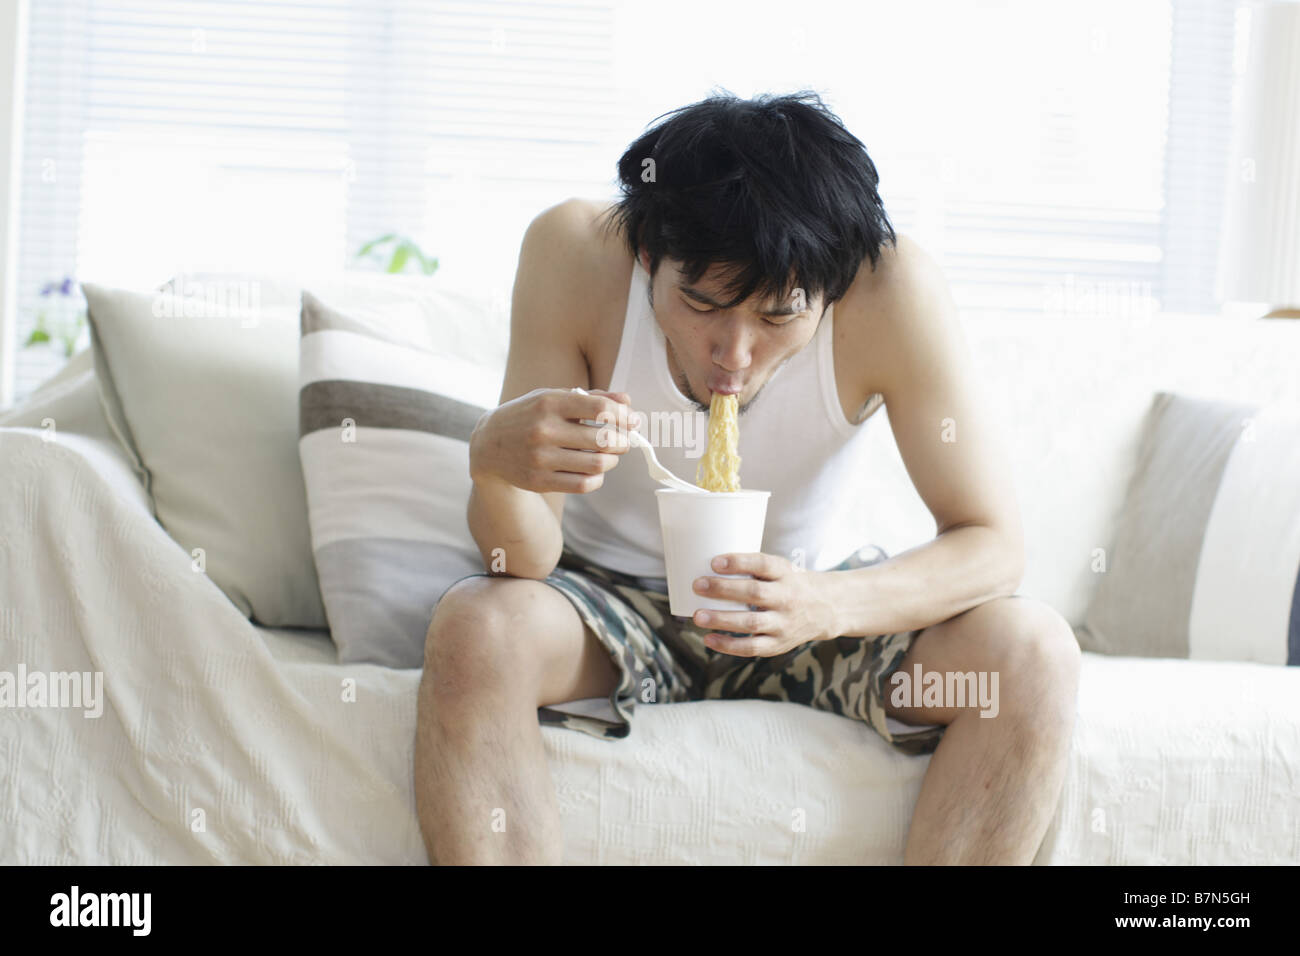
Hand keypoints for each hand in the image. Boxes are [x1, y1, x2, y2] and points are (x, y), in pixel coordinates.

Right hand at [469, 387, 642, 493]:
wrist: (488, 445)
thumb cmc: (528, 416)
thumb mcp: (553, 397)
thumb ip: (592, 397)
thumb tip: (627, 401)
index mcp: (549, 403)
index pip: (600, 409)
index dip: (624, 416)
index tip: (632, 422)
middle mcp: (544, 430)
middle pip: (603, 439)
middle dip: (622, 441)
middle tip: (622, 441)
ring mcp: (541, 458)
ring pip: (597, 464)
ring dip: (611, 461)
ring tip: (608, 455)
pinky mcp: (539, 481)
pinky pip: (583, 484)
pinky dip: (597, 478)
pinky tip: (594, 470)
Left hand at [690, 552, 840, 656]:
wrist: (827, 609)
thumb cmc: (791, 584)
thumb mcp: (781, 569)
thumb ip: (752, 569)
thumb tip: (707, 568)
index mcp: (786, 574)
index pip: (763, 564)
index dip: (739, 562)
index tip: (714, 562)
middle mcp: (787, 598)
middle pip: (755, 593)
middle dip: (723, 589)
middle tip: (697, 585)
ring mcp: (784, 623)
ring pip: (751, 622)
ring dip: (722, 620)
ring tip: (698, 616)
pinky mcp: (779, 644)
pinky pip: (752, 647)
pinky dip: (729, 645)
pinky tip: (709, 639)